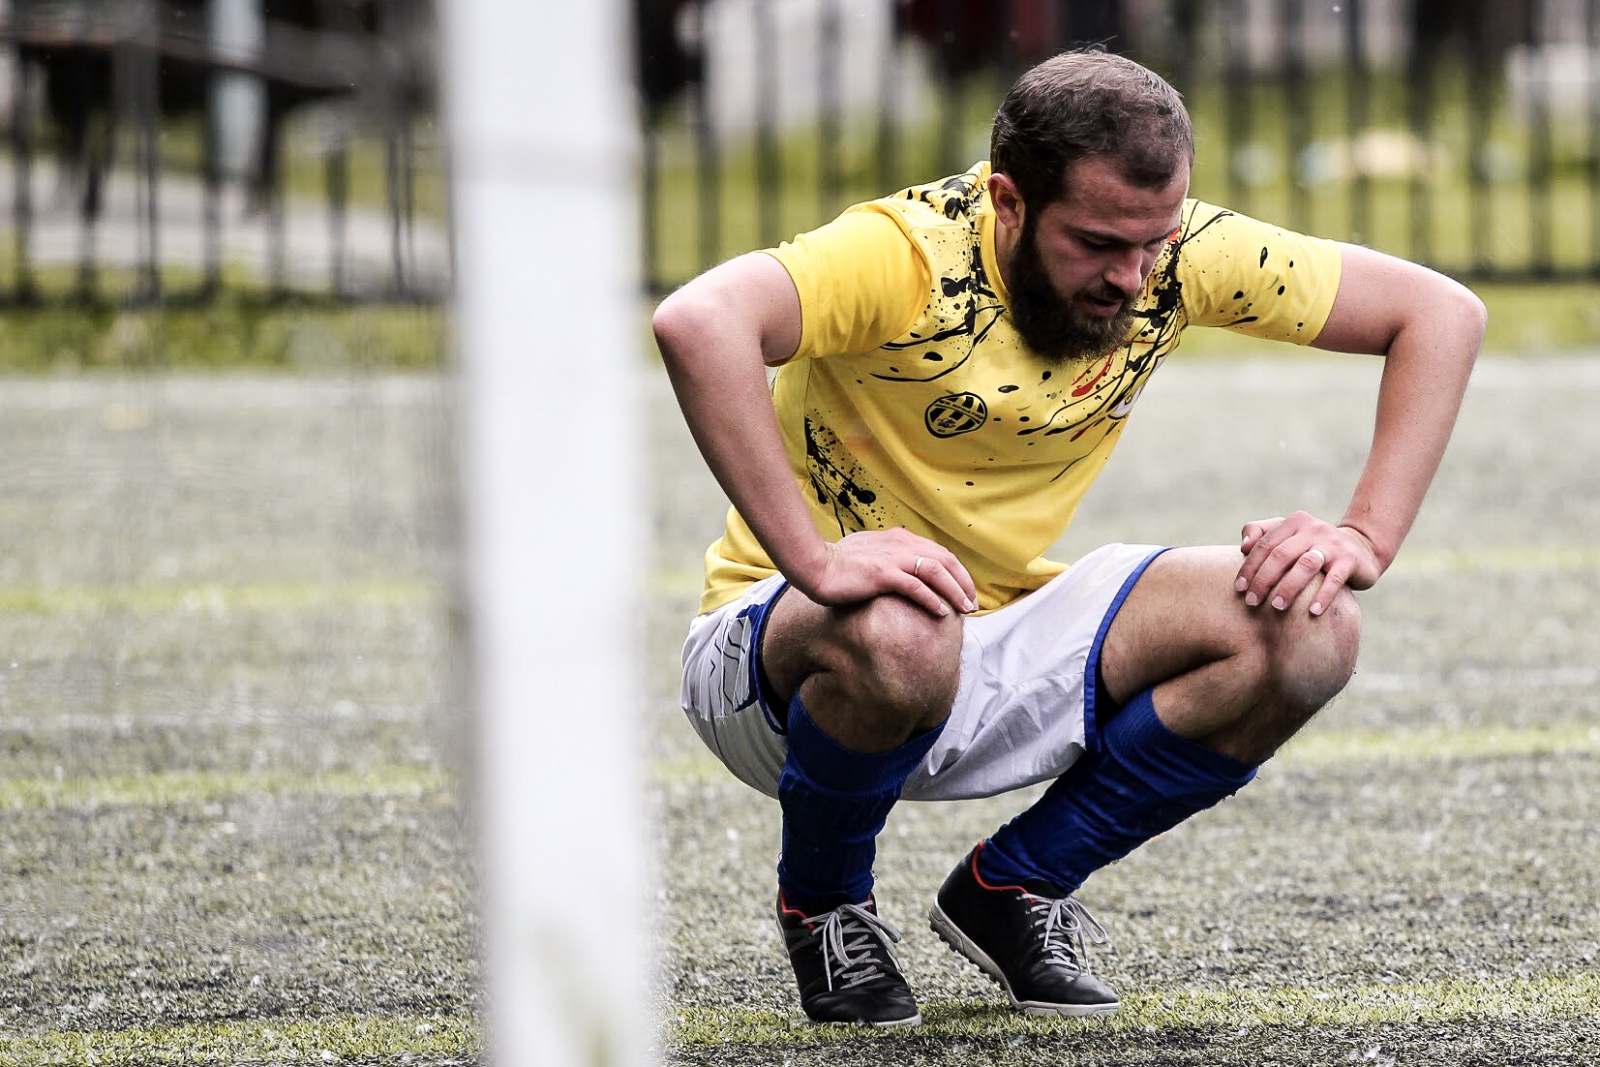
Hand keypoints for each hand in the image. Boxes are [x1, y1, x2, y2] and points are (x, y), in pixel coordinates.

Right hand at [794, 528, 977, 616]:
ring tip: (964, 608)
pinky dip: (932, 599)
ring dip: (954, 590)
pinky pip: (916, 587)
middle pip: (944, 559)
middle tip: (972, 603)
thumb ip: (888, 557)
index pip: (937, 552)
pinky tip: (942, 612)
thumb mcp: (869, 554)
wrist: (814, 566)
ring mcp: (892, 558)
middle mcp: (899, 544)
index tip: (964, 589)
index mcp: (898, 538)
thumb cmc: (838, 564)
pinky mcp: (883, 574)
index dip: (956, 571)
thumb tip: (901, 571)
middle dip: (963, 582)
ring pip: (936, 571)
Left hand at [1236, 511, 1382, 615]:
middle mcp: (1313, 529)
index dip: (1249, 567)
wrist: (1361, 548)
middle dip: (1263, 580)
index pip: (1265, 544)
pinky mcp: (1350, 560)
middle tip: (1251, 602)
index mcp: (1294, 522)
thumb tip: (1243, 546)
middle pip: (1281, 555)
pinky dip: (1323, 596)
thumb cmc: (1313, 547)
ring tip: (1276, 607)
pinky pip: (1334, 579)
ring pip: (1305, 565)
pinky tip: (1312, 612)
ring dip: (1288, 587)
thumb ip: (1263, 534)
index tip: (1239, 588)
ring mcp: (1332, 544)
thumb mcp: (1290, 536)